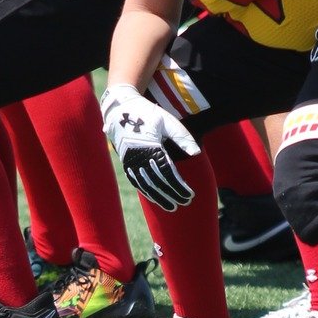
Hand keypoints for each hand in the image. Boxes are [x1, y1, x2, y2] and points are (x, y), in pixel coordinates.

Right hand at [101, 80, 199, 210]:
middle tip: (185, 202)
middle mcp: (139, 157)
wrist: (121, 110)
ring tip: (172, 207)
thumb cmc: (148, 114)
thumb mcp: (168, 122)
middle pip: (158, 182)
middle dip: (172, 194)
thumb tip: (196, 153)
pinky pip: (137, 182)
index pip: (168, 173)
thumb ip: (182, 137)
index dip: (179, 187)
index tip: (190, 195)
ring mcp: (130, 161)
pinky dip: (147, 192)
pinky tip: (156, 198)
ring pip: (146, 185)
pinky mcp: (126, 163)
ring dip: (159, 198)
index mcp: (151, 147)